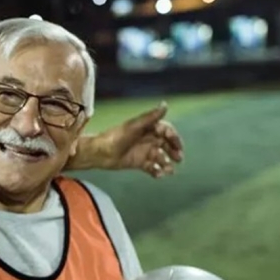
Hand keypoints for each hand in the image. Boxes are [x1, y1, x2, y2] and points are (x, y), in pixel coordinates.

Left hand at [68, 102, 183, 177]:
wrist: (100, 153)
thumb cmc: (116, 137)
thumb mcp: (135, 126)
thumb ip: (150, 117)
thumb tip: (165, 104)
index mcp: (147, 128)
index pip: (166, 130)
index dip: (173, 137)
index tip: (177, 144)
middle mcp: (147, 139)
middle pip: (166, 144)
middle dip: (174, 151)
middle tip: (179, 159)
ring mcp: (143, 151)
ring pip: (161, 157)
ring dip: (167, 163)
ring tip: (169, 171)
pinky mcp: (139, 162)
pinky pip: (152, 167)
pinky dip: (157, 171)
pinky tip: (159, 175)